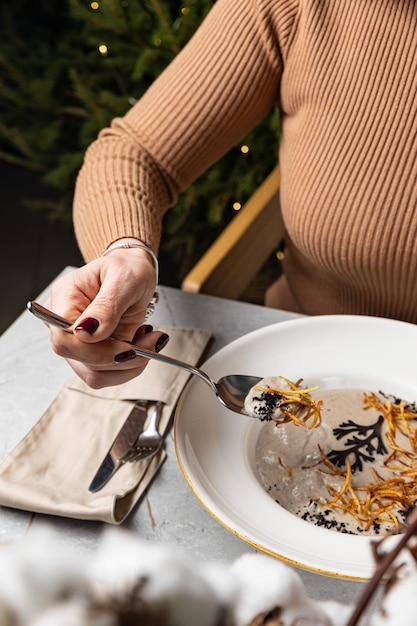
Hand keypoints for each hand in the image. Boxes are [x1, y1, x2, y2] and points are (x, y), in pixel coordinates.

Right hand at [43, 244, 168, 387]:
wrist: (133, 273)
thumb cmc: (127, 269)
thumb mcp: (124, 278)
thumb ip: (106, 305)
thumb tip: (87, 332)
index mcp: (64, 299)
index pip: (64, 339)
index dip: (95, 350)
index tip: (128, 346)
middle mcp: (64, 324)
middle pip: (80, 361)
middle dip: (120, 358)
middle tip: (150, 341)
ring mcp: (77, 342)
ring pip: (94, 374)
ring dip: (129, 364)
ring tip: (149, 341)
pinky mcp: (92, 354)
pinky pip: (107, 374)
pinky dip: (130, 366)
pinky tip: (141, 345)